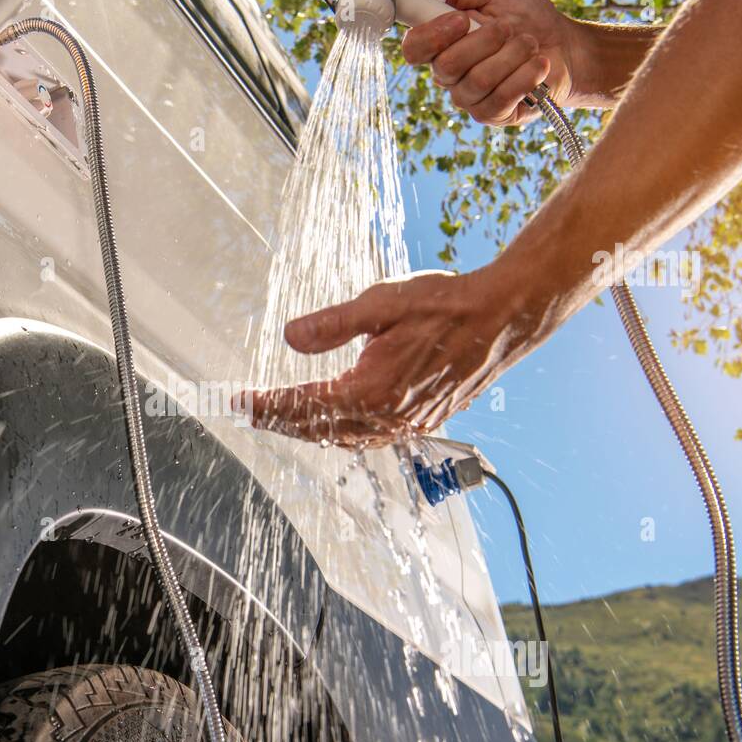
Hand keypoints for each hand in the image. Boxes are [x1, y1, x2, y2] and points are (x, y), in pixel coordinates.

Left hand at [237, 268, 545, 447]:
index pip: (304, 406)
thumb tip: (290, 338)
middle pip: (319, 430)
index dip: (267, 405)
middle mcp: (388, 417)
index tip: (238, 402)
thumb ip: (333, 324)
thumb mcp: (382, 303)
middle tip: (249, 412)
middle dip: (280, 421)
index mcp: (372, 391)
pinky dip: (342, 432)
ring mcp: (408, 423)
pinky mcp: (423, 420)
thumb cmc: (446, 305)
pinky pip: (371, 436)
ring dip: (309, 430)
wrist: (503, 318)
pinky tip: (334, 423)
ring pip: (345, 438)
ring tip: (280, 419)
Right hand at [403, 0, 584, 124]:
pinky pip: (500, 98)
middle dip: (485, 40)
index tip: (461, 19)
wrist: (568, 48)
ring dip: (511, 55)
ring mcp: (471, 99)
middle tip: (508, 28)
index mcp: (444, 45)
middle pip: (447, 66)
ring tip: (529, 44)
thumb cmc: (529, 21)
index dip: (432, 35)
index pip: (414, 49)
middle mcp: (451, 76)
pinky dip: (525, 75)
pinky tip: (538, 64)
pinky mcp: (494, 115)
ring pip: (478, 81)